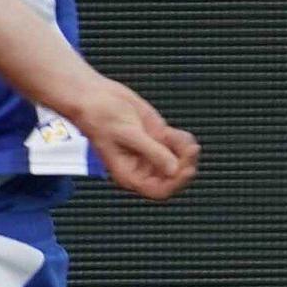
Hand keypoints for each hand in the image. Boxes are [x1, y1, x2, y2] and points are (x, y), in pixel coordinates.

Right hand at [72, 80, 198, 201]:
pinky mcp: (158, 137)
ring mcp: (152, 152)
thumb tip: (173, 169)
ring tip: (176, 135)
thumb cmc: (101, 117)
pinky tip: (173, 131)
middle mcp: (142, 166)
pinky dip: (183, 139)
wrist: (96, 96)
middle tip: (191, 149)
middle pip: (173, 177)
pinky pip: (179, 145)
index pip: (159, 190)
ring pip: (180, 161)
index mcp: (130, 174)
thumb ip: (152, 151)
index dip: (175, 182)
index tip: (187, 168)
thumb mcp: (128, 135)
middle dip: (185, 164)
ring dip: (185, 150)